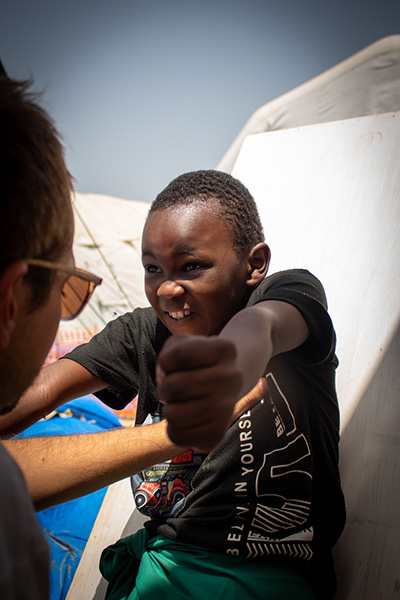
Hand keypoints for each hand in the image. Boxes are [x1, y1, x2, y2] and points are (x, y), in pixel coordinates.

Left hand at [157, 335, 265, 452]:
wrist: (222, 387)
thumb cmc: (195, 364)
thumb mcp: (183, 344)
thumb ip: (169, 353)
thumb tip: (165, 377)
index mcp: (224, 350)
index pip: (181, 355)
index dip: (166, 361)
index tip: (172, 364)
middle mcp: (231, 377)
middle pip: (174, 386)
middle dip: (164, 387)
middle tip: (173, 388)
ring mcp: (227, 407)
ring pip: (173, 414)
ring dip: (168, 409)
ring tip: (179, 403)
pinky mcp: (218, 433)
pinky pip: (176, 435)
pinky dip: (173, 428)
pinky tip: (185, 419)